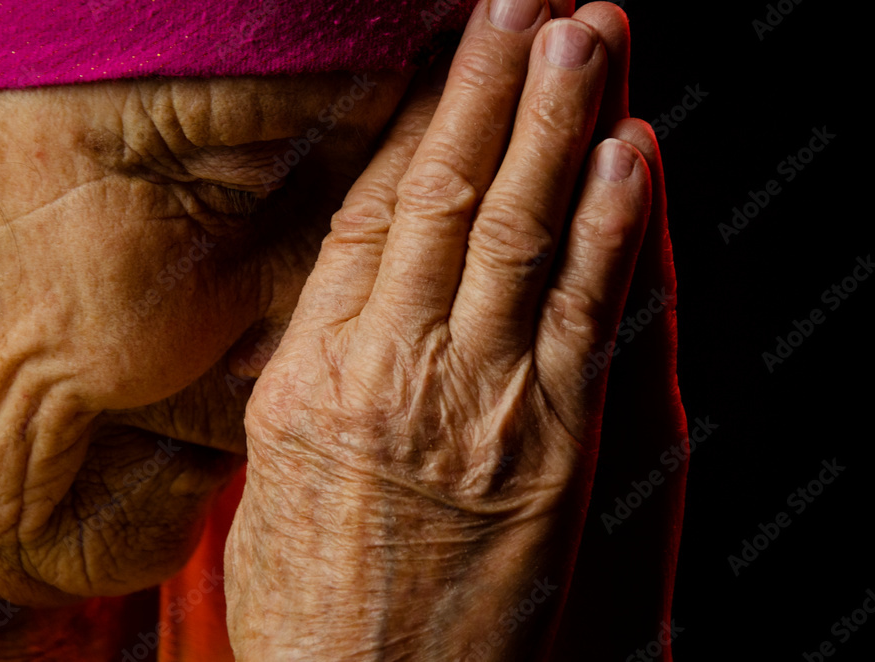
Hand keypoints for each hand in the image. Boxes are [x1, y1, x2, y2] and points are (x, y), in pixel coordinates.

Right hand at [225, 1, 656, 658]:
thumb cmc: (310, 595)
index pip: (370, 211)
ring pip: (519, 231)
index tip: (447, 51)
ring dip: (558, 122)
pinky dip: (610, 225)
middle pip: (446, 196)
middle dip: (490, 85)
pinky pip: (584, 313)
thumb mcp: (272, 466)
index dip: (415, 120)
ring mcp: (479, 403)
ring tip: (584, 30)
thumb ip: (312, 361)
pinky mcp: (553, 447)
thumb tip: (350, 276)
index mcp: (311, 372)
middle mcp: (392, 370)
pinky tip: (629, 151)